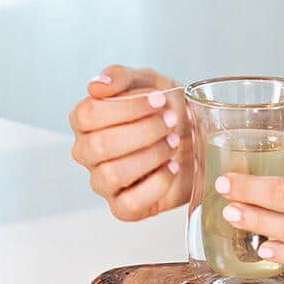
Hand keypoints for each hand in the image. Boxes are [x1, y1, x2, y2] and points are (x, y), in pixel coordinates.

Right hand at [68, 64, 191, 220]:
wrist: (198, 135)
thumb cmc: (166, 108)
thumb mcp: (150, 81)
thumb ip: (121, 77)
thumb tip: (96, 85)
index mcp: (85, 120)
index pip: (87, 115)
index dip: (127, 107)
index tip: (159, 100)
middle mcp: (87, 152)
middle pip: (99, 146)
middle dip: (143, 132)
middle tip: (171, 122)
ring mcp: (103, 181)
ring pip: (111, 175)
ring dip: (151, 156)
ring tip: (174, 142)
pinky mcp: (123, 207)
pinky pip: (128, 205)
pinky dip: (156, 184)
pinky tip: (173, 167)